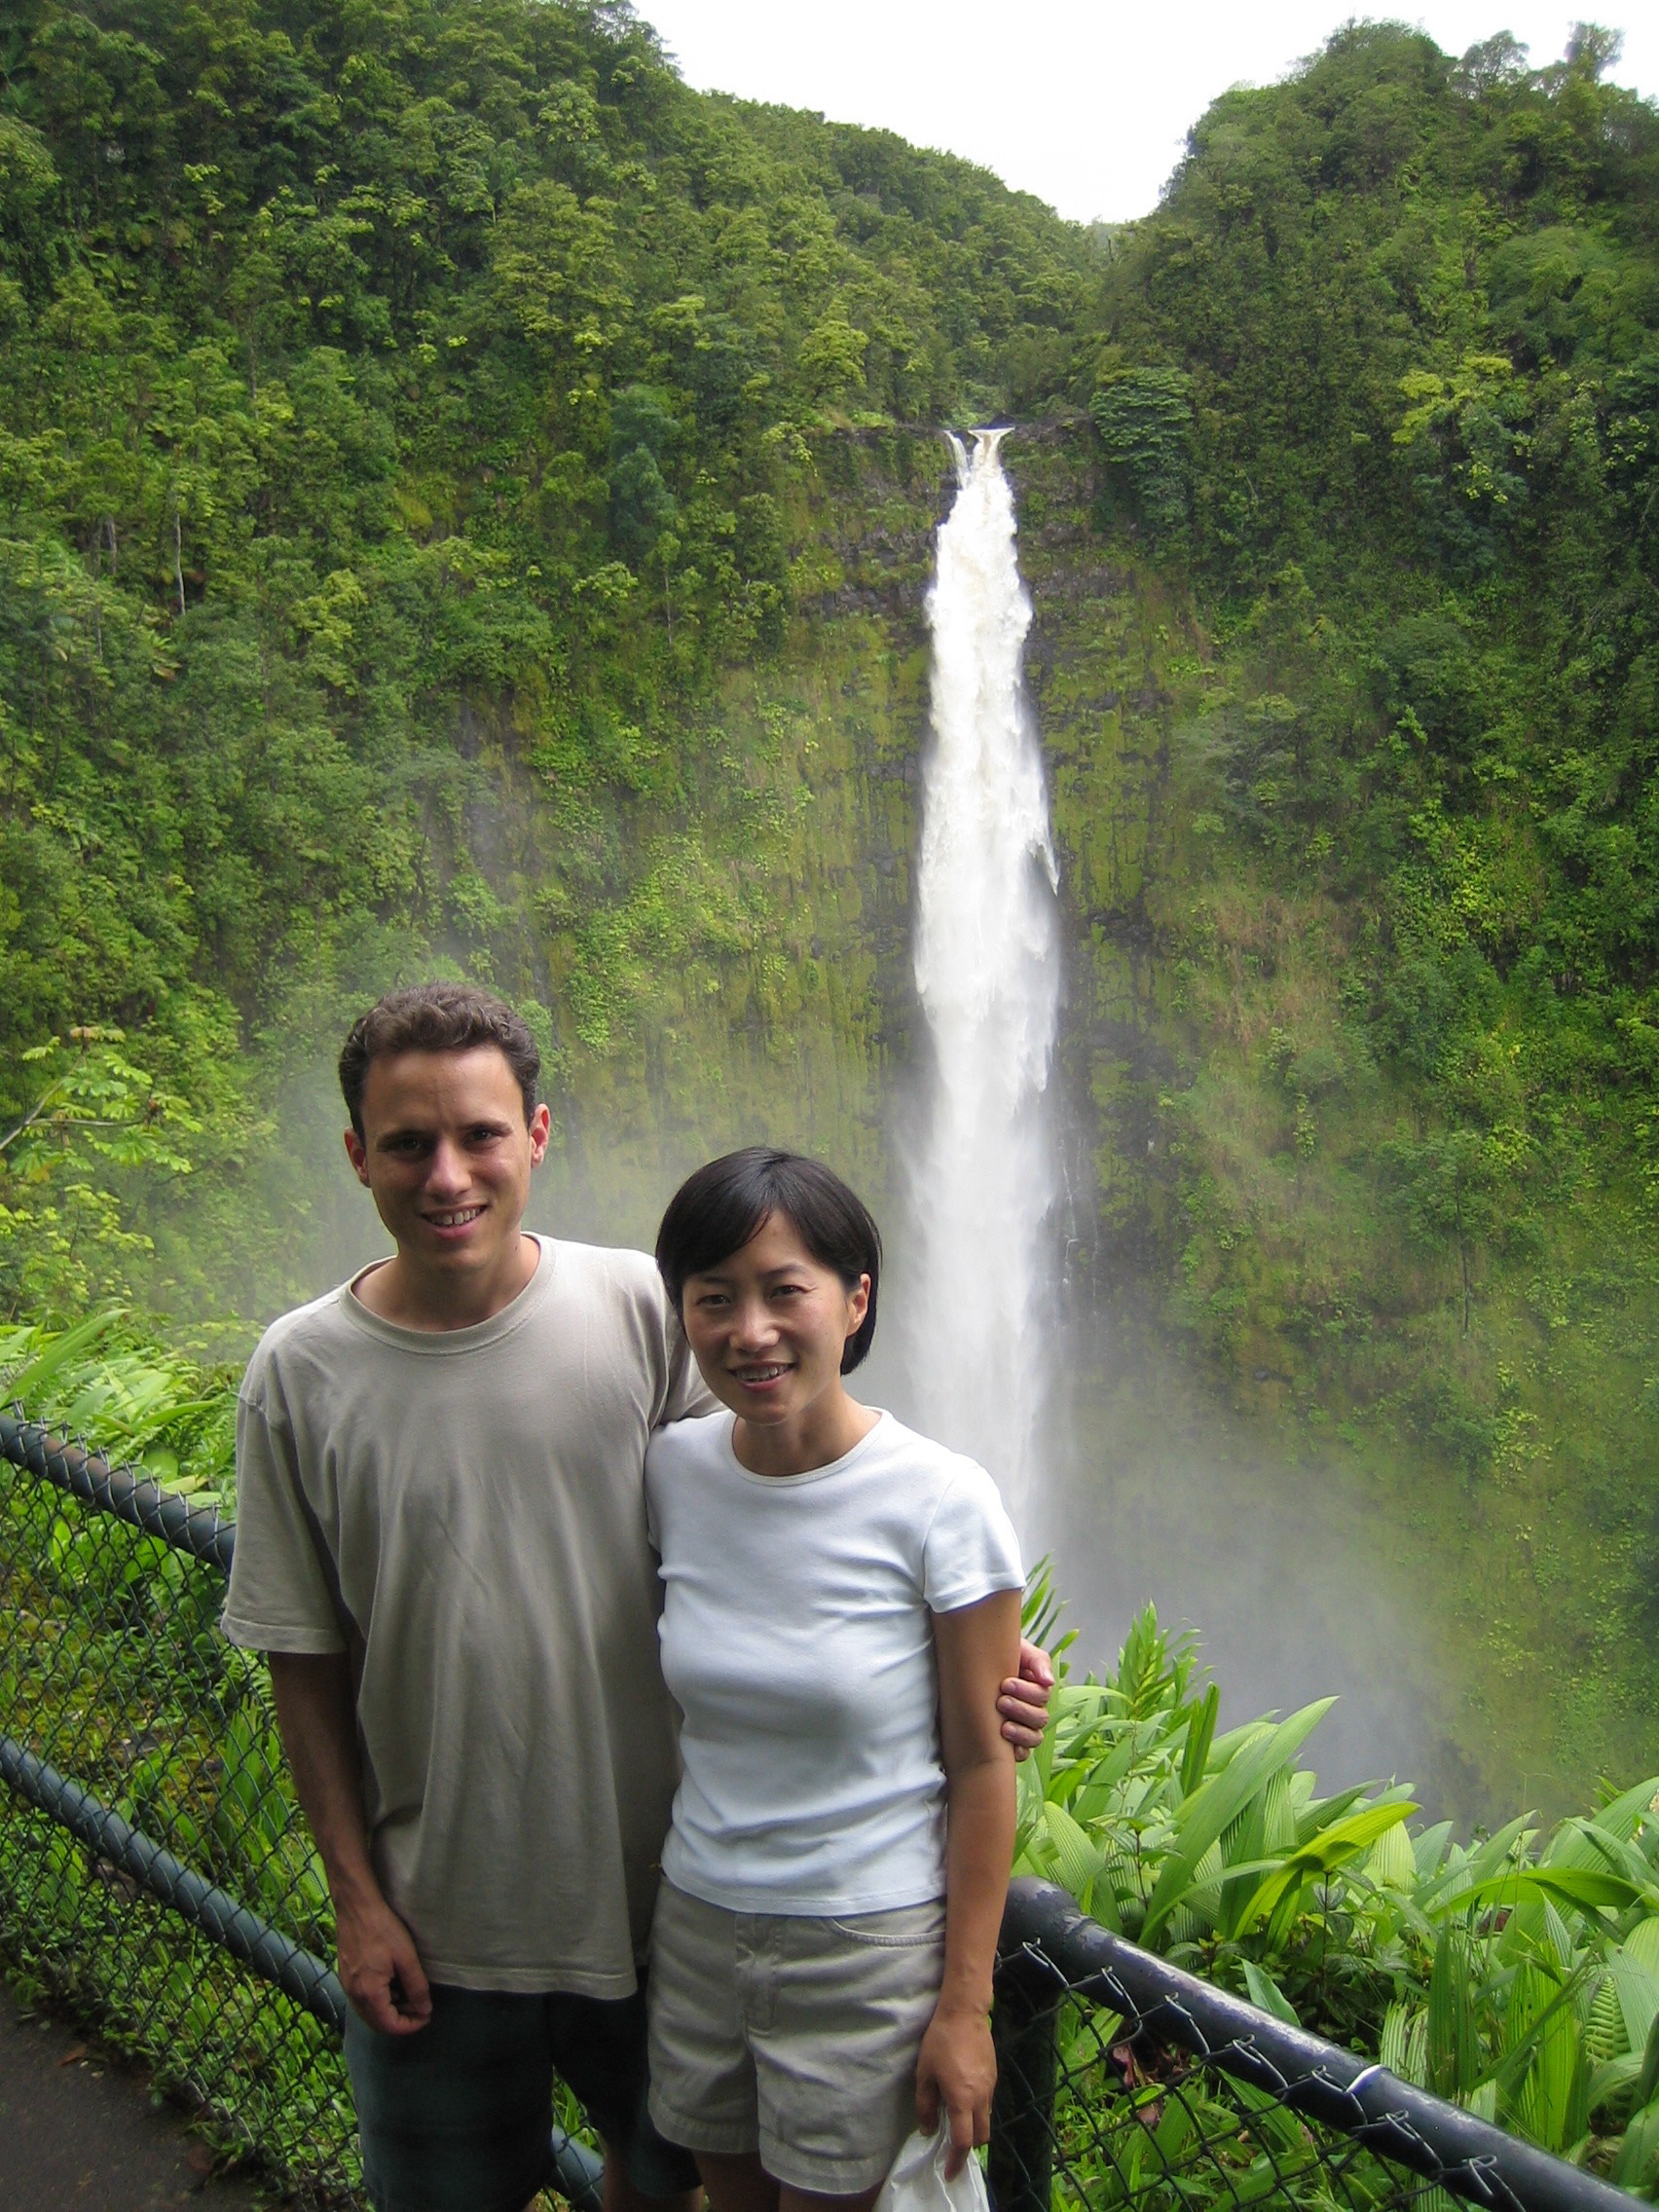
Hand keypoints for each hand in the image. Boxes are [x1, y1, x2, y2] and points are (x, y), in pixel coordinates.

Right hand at [335, 1888, 432, 2035]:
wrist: (356, 1907)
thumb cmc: (383, 1929)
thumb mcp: (406, 1958)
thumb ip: (417, 1987)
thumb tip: (424, 2010)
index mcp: (369, 1993)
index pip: (390, 2026)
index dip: (410, 2026)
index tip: (426, 2016)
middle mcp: (354, 1995)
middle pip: (377, 2024)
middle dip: (400, 2021)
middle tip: (419, 2008)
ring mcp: (347, 1986)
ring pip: (368, 2013)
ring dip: (389, 2011)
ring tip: (408, 1995)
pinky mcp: (346, 1976)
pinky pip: (362, 2000)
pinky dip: (378, 2001)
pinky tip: (391, 1985)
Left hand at [916, 2001, 996, 2179]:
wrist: (964, 2013)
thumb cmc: (939, 2042)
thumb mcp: (924, 2074)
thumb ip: (925, 2106)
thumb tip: (928, 2130)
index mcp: (962, 2100)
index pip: (963, 2142)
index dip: (956, 2161)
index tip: (949, 2173)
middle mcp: (981, 2098)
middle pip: (981, 2136)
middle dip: (968, 2147)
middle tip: (952, 2148)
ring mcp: (990, 2087)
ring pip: (987, 2120)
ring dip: (974, 2127)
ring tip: (956, 2121)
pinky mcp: (994, 2075)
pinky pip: (988, 2103)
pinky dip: (978, 2110)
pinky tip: (964, 2097)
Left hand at [998, 1637, 1054, 1762]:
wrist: (971, 1661)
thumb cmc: (995, 1654)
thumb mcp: (1018, 1650)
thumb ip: (1038, 1661)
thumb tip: (1048, 1681)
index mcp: (1036, 1687)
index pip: (1042, 1695)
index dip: (1027, 1692)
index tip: (1005, 1683)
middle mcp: (1032, 1708)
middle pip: (1040, 1718)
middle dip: (1021, 1710)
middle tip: (1000, 1701)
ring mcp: (1023, 1726)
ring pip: (1034, 1738)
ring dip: (1021, 1733)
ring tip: (1003, 1727)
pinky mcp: (1011, 1742)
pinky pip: (1023, 1753)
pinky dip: (1017, 1751)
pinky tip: (1005, 1746)